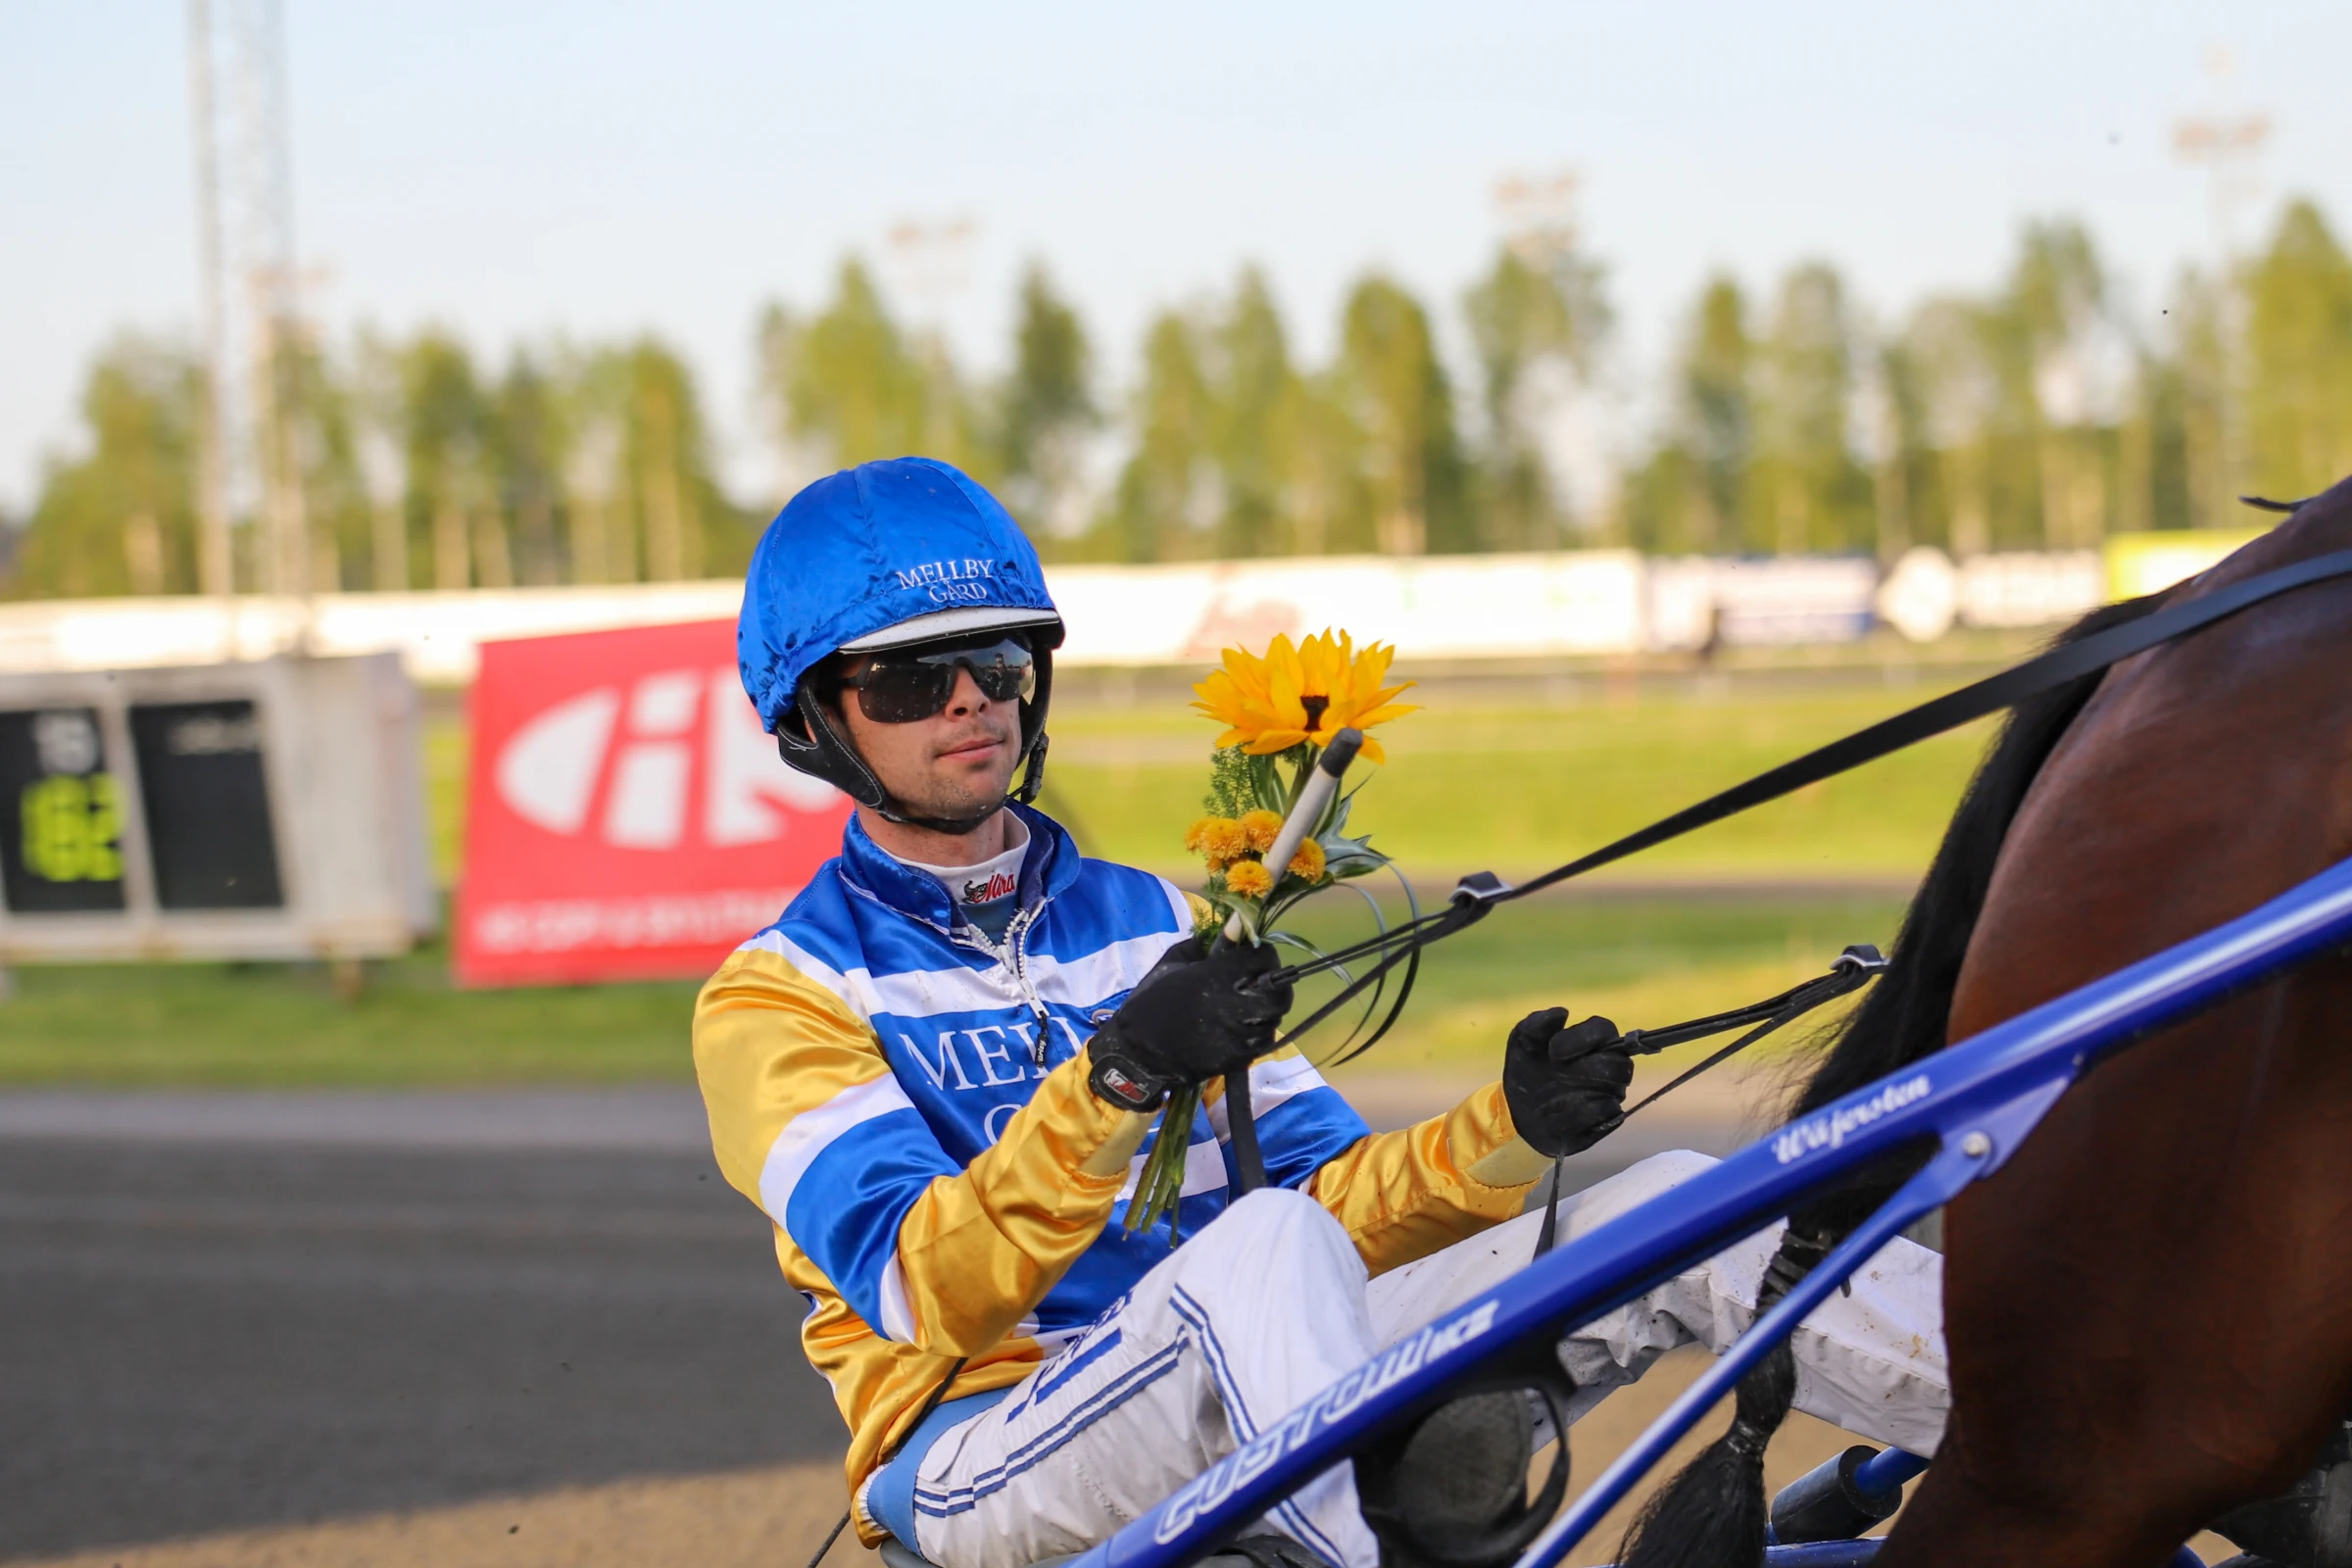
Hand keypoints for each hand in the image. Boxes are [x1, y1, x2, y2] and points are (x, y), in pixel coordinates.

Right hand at [1086, 935, 1291, 1110]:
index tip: (1256, 955)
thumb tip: (1235, 928)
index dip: (1264, 955)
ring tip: (1250, 1004)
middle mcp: (1231, 1006)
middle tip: (1261, 981)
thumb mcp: (1173, 963)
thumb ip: (1206, 946)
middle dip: (1274, 984)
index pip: (1263, 959)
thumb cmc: (1151, 1002)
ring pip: (1273, 1019)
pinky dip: (1257, 1032)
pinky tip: (1242, 1026)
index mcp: (1214, 976)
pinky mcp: (1234, 1059)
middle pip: (1279, 994)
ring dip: (1267, 1010)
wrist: (1136, 1051)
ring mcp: (1235, 1035)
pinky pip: (1261, 1042)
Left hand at [1502, 1007, 1633, 1157]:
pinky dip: (1573, 1116)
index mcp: (1591, 1040)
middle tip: (1555, 1075)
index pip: (1605, 1030)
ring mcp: (1610, 1094)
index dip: (1583, 1037)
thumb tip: (1563, 1013)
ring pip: (1616, 1090)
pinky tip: (1548, 1117)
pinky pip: (1603, 1117)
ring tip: (1545, 1096)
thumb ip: (1537, 1024)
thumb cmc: (1526, 1068)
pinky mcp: (1605, 1121)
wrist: (1517, 1110)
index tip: (1552, 1051)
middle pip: (1619, 1064)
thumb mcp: (1521, 1042)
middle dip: (1586, 1070)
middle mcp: (1608, 1066)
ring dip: (1578, 1094)